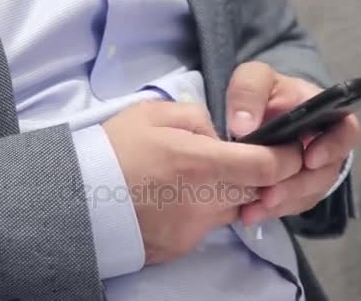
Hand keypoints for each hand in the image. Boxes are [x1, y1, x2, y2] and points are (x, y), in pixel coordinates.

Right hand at [103, 101, 302, 263]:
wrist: (74, 198)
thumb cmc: (113, 149)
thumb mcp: (152, 114)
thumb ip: (197, 117)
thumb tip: (219, 136)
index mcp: (201, 163)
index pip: (267, 167)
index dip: (286, 158)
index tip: (285, 149)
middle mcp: (205, 202)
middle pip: (256, 191)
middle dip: (255, 175)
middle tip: (230, 160)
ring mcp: (194, 229)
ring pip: (232, 210)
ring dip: (227, 193)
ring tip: (193, 178)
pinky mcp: (181, 247)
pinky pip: (206, 227)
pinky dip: (200, 211)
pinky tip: (173, 199)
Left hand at [226, 62, 360, 224]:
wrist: (247, 116)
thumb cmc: (260, 93)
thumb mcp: (253, 79)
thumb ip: (248, 92)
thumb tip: (243, 126)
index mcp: (325, 114)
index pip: (346, 132)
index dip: (334, 147)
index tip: (310, 159)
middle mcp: (324, 145)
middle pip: (325, 172)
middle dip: (298, 185)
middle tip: (270, 194)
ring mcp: (310, 170)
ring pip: (307, 194)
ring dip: (282, 203)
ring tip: (253, 209)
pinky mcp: (294, 189)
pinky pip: (290, 205)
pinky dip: (270, 211)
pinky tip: (248, 213)